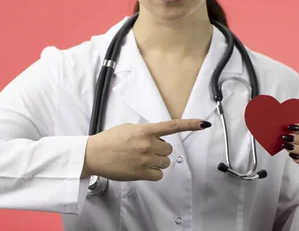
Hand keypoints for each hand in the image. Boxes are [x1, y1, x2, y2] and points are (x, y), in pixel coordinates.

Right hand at [82, 119, 211, 180]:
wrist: (94, 154)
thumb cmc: (109, 140)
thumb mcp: (129, 128)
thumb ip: (145, 132)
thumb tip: (157, 138)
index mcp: (145, 130)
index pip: (172, 126)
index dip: (190, 124)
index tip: (204, 123)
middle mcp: (147, 144)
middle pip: (168, 150)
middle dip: (160, 150)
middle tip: (145, 150)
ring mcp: (145, 159)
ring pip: (165, 163)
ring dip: (157, 162)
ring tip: (141, 159)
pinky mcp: (141, 173)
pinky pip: (158, 175)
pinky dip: (153, 173)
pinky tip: (141, 168)